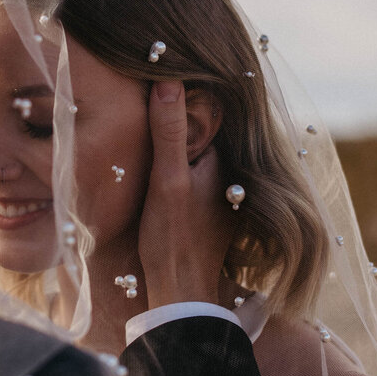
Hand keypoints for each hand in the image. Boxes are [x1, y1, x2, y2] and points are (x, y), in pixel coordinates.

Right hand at [138, 81, 234, 307]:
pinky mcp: (210, 215)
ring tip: (146, 130)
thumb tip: (169, 81)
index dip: (182, 100)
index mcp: (225, 162)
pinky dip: (181, 170)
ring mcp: (221, 198)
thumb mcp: (166, 180)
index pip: (205, 115)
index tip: (157, 83)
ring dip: (178, 147)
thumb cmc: (173, 239)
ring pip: (198, 158)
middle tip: (146, 103)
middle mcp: (230, 177)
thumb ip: (169, 133)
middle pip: (202, 136)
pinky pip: (196, 179)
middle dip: (180, 123)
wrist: (180, 294)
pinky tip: (157, 171)